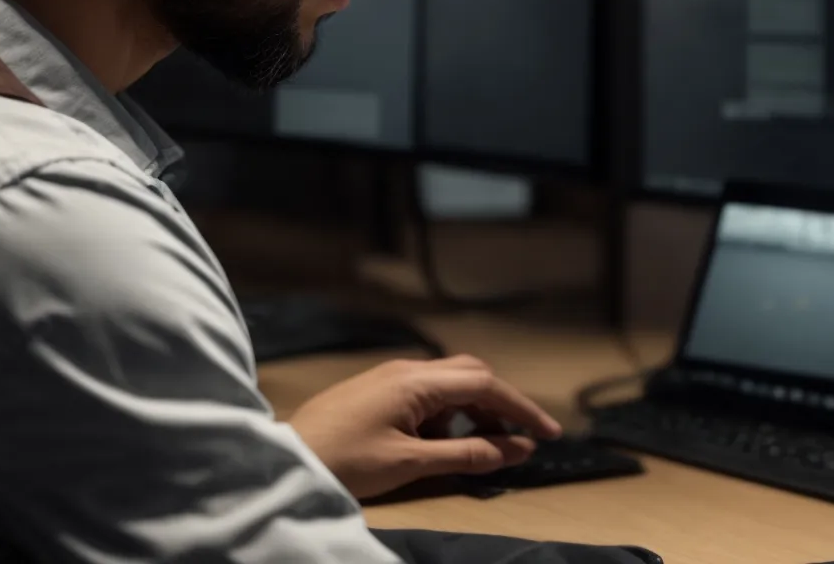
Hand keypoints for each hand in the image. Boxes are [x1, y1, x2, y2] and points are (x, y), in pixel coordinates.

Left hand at [286, 354, 563, 498]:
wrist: (283, 460)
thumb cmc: (343, 461)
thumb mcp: (410, 463)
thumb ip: (467, 455)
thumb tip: (517, 449)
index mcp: (416, 381)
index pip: (485, 384)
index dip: (522, 409)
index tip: (549, 434)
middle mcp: (406, 370)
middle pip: (470, 375)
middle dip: (500, 405)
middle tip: (519, 440)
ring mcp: (389, 379)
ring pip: (448, 385)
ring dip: (472, 413)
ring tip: (480, 450)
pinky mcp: (376, 393)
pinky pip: (425, 396)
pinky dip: (446, 418)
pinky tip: (440, 446)